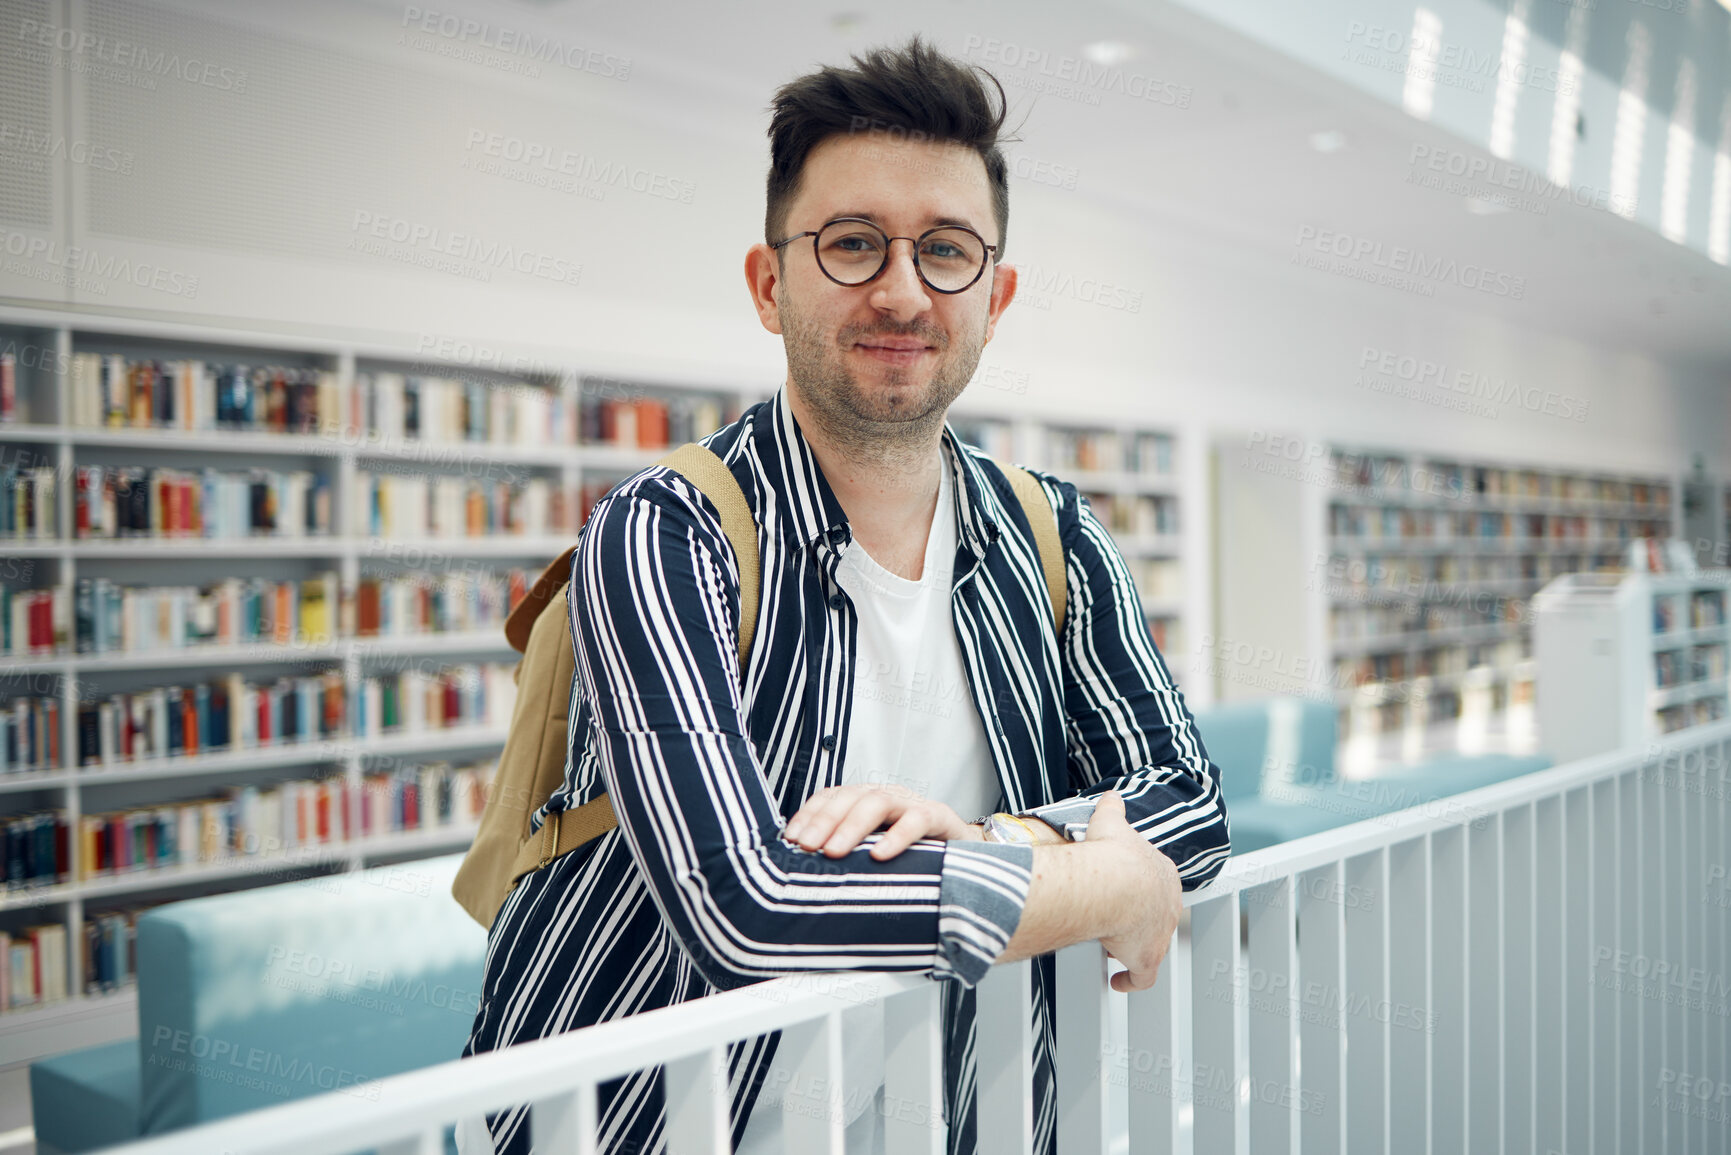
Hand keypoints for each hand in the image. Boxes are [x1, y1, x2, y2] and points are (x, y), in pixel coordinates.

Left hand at [782, 784, 976, 860]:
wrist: (963, 853)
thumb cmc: (913, 854)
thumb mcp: (873, 850)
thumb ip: (847, 853)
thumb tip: (804, 872)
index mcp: (865, 800)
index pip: (831, 796)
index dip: (809, 814)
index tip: (790, 838)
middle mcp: (886, 796)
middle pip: (849, 797)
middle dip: (824, 820)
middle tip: (806, 846)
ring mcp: (911, 804)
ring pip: (877, 802)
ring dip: (852, 826)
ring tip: (834, 851)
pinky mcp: (938, 817)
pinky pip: (916, 820)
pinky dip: (897, 836)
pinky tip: (881, 855)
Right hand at [1086, 790, 1181, 992]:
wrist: (1112, 881)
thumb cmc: (1111, 852)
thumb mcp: (1111, 821)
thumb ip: (1113, 808)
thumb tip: (1111, 796)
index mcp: (1164, 873)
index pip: (1157, 883)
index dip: (1139, 888)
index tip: (1124, 892)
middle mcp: (1169, 905)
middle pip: (1155, 915)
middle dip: (1137, 917)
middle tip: (1114, 918)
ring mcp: (1160, 934)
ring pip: (1149, 944)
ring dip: (1131, 945)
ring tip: (1109, 945)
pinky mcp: (1147, 958)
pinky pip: (1142, 976)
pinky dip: (1131, 980)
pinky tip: (1118, 982)